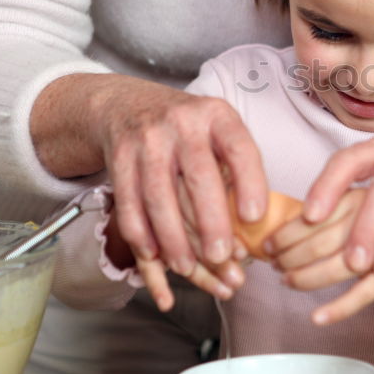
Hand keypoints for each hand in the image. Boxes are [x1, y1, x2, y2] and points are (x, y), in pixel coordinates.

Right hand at [86, 76, 268, 278]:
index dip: (250, 183)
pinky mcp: (119, 158)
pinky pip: (128, 203)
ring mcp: (147, 140)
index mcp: (217, 116)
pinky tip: (153, 256)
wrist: (128, 105)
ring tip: (187, 268)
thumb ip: (236, 167)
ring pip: (159, 197)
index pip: (239, 149)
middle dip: (210, 222)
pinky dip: (141, 234)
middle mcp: (182, 124)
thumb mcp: (218, 129)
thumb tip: (254, 226)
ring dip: (173, 239)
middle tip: (221, 257)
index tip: (254, 218)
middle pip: (198, 178)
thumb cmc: (188, 129)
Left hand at [270, 188, 373, 324]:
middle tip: (276, 265)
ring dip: (312, 276)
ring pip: (347, 262)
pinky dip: (342, 305)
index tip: (269, 242)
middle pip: (328, 234)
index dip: (290, 226)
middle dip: (294, 254)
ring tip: (291, 282)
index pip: (323, 205)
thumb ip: (357, 188)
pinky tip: (318, 315)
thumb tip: (305, 214)